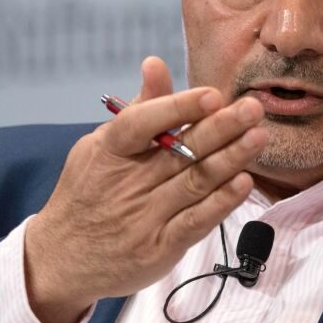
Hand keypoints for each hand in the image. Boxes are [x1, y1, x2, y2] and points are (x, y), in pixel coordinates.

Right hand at [23, 56, 267, 322]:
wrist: (63, 259)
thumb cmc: (90, 192)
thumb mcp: (101, 147)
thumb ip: (139, 109)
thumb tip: (156, 63)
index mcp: (109, 151)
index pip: (141, 124)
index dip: (177, 108)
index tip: (212, 94)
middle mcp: (127, 184)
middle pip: (180, 152)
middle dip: (221, 128)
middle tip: (253, 109)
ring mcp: (144, 218)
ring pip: (195, 182)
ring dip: (231, 159)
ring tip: (259, 137)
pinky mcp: (159, 248)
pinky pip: (196, 222)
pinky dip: (221, 202)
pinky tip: (244, 182)